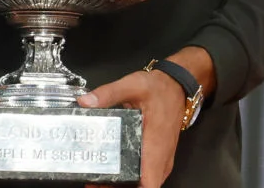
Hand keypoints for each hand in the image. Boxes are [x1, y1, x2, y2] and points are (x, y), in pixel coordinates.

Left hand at [77, 49, 214, 187]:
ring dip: (124, 184)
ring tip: (99, 179)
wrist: (177, 87)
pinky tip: (113, 172)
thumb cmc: (160, 89)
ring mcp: (162, 160)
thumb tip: (86, 102)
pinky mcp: (159, 158)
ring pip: (145, 183)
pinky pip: (147, 176)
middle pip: (143, 186)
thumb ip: (108, 93)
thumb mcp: (132, 85)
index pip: (149, 182)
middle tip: (94, 182)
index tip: (108, 184)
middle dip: (119, 187)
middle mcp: (161, 157)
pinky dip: (131, 178)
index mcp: (156, 144)